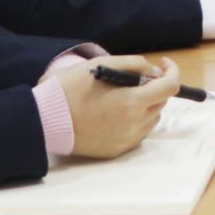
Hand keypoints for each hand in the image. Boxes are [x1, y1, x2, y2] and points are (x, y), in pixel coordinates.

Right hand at [62, 55, 181, 157]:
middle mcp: (133, 125)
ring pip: (151, 118)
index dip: (171, 71)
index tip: (161, 63)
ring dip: (146, 105)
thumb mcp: (102, 65)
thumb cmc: (69, 90)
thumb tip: (154, 71)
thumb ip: (133, 64)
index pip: (170, 86)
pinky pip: (138, 133)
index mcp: (131, 102)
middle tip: (133, 79)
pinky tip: (114, 113)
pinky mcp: (116, 151)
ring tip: (120, 96)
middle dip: (154, 87)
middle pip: (161, 102)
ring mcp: (125, 140)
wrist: (43, 121)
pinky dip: (135, 120)